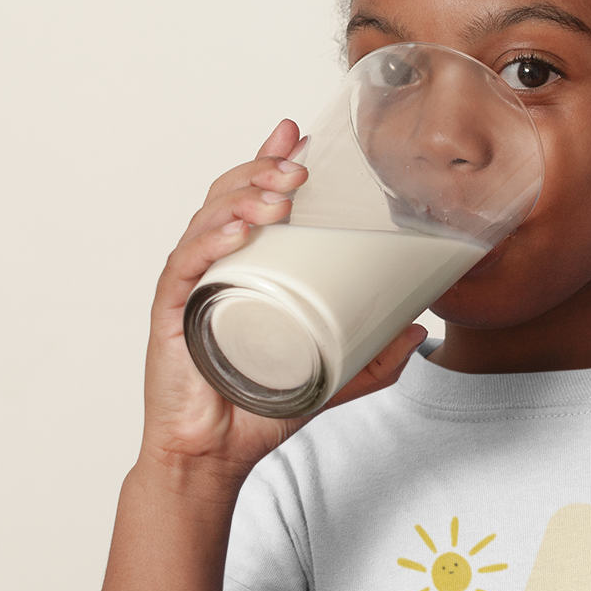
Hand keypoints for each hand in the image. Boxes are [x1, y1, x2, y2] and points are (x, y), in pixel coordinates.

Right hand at [137, 120, 425, 481]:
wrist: (214, 455)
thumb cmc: (257, 408)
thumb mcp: (331, 377)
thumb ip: (374, 358)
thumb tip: (420, 330)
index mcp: (245, 268)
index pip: (253, 200)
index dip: (269, 160)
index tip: (298, 135)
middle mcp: (212, 267)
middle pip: (229, 198)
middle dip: (262, 172)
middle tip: (298, 168)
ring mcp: (190, 287)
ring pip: (208, 223)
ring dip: (242, 199)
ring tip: (278, 195)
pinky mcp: (170, 315)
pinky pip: (184, 268)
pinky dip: (208, 244)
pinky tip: (235, 233)